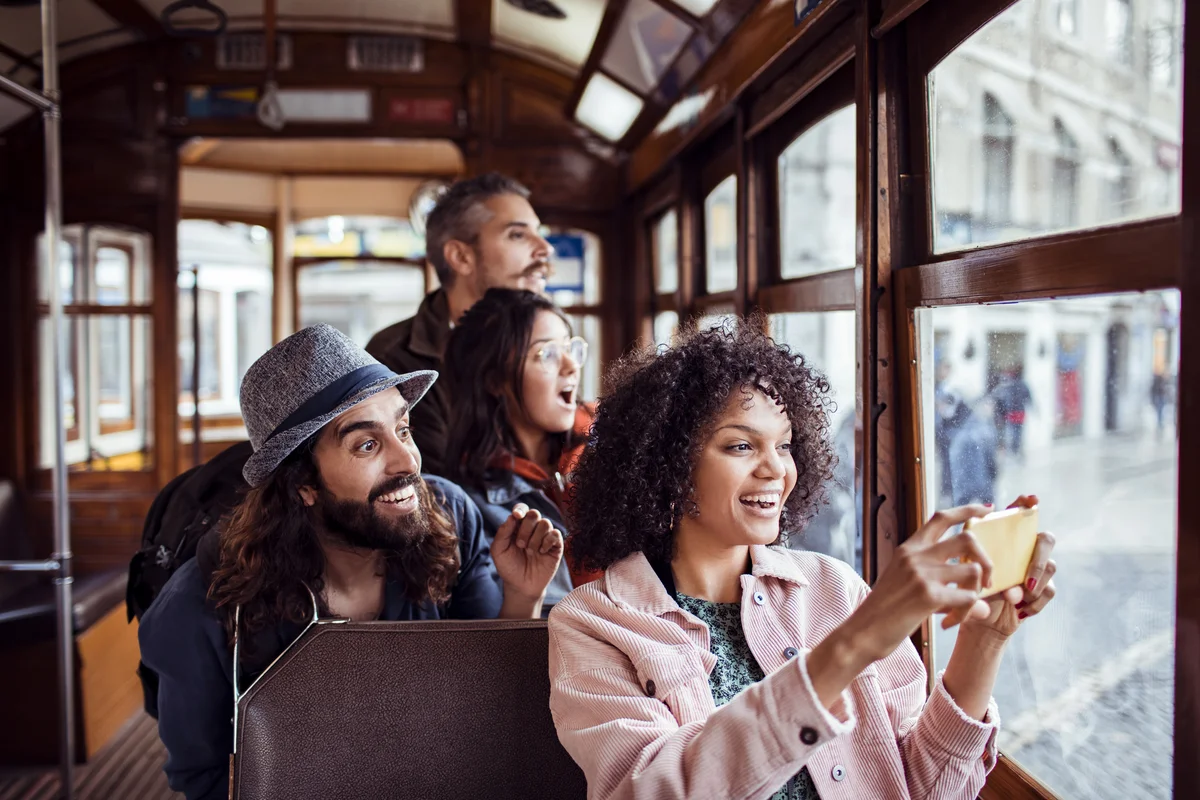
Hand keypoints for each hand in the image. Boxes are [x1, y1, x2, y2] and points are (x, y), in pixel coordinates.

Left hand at [491, 503, 563, 601]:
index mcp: (518, 526)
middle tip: (520, 545)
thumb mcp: (499, 550)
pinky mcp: (556, 545)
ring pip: (545, 523)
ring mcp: (545, 536)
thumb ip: (503, 532)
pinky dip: (547, 542)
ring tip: (530, 552)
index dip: (520, 509)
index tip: (517, 516)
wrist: (521, 586)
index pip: (522, 509)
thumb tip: (512, 516)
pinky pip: (555, 534)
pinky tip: (541, 553)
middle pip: (534, 513)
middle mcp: (532, 528)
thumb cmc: (509, 567)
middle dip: (526, 528)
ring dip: (535, 538)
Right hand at [844, 504, 997, 662]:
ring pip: (973, 569)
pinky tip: (950, 622)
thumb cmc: (884, 611)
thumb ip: (938, 582)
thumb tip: (980, 601)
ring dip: (977, 592)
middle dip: (986, 559)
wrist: (863, 632)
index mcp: (909, 549)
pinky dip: (967, 613)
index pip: (941, 517)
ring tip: (963, 609)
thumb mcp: (903, 583)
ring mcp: (922, 574)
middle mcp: (915, 556)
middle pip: (967, 539)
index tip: (986, 510)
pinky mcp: (928, 596)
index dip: (967, 510)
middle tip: (987, 582)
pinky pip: (968, 598)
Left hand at [959, 494, 1056, 637]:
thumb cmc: (968, 591)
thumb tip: (1000, 572)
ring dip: (1034, 583)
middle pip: (1046, 539)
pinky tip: (1020, 610)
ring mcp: (1035, 569)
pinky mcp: (1041, 589)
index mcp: (1002, 540)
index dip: (1027, 504)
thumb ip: (976, 561)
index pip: (1019, 514)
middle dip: (1039, 557)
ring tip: (1013, 598)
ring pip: (1052, 566)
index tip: (1032, 500)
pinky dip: (1035, 602)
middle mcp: (1023, 550)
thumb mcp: (965, 572)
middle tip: (1026, 578)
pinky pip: (1050, 590)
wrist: (976, 621)